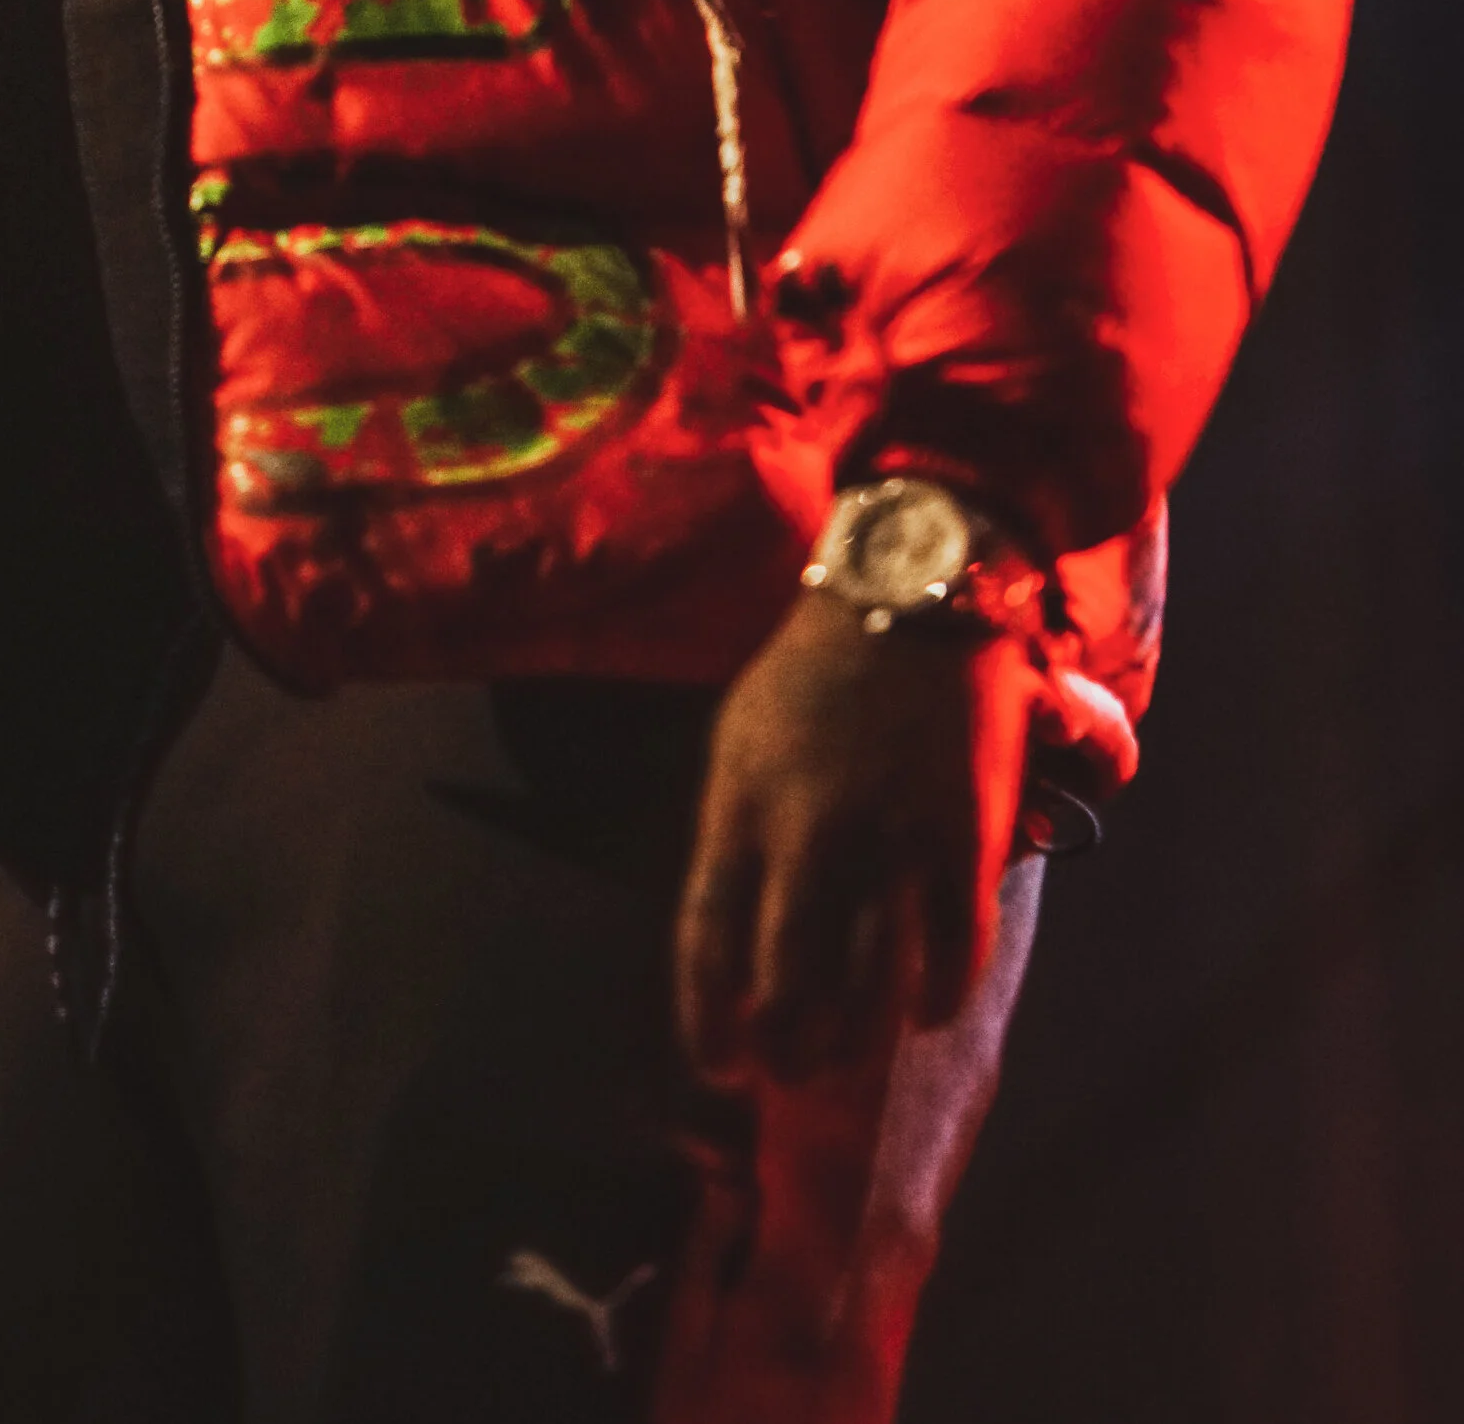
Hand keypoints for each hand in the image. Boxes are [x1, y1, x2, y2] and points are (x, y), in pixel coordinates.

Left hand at [675, 585, 1030, 1085]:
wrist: (909, 593)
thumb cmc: (812, 670)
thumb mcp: (739, 740)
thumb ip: (734, 834)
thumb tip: (732, 938)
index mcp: (739, 805)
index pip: (705, 942)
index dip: (708, 1023)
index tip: (719, 1068)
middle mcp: (808, 835)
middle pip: (789, 985)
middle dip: (787, 1051)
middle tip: (792, 1074)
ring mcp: (890, 841)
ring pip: (872, 987)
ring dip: (858, 1043)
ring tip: (850, 1060)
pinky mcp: (963, 839)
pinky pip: (953, 953)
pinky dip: (938, 999)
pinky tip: (925, 1014)